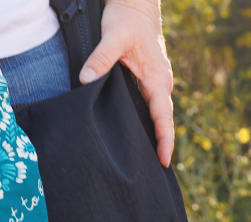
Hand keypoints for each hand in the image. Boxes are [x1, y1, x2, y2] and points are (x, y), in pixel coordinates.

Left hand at [79, 0, 174, 167]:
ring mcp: (153, 84)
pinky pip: (147, 110)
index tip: (164, 160)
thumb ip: (100, 57)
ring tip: (145, 168)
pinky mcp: (145, 84)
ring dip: (152, 139)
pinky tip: (134, 143)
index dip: (164, 139)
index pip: (163, 115)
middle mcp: (159, 84)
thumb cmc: (126, 18)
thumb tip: (86, 79)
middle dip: (160, 147)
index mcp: (157, 78)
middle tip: (154, 176)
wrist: (134, 4)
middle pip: (162, 122)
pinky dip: (145, 127)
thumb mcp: (113, 36)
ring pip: (154, 118)